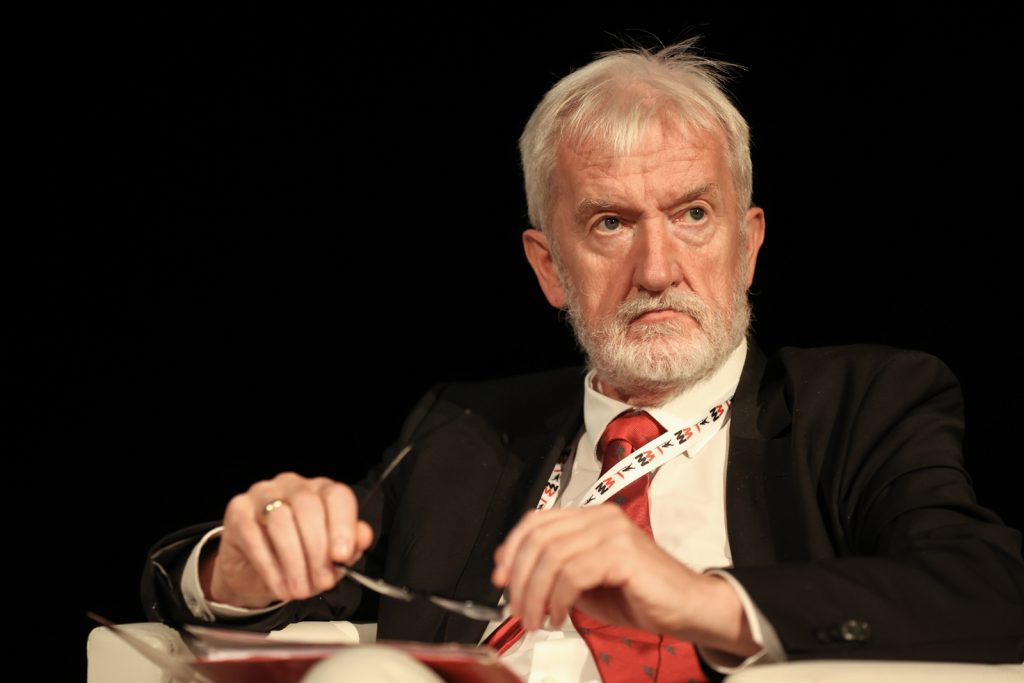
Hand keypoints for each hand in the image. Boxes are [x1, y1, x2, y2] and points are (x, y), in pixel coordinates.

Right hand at [204, 472, 373, 607]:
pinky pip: (254, 537)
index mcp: (321, 491)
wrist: (253, 573)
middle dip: (317, 550)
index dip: (342, 526)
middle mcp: (293, 486)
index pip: (337, 496)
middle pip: (309, 507)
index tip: (341, 556)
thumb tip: (363, 536)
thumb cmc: (296, 558)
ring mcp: (262, 494)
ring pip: (281, 520)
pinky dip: (271, 567)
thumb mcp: (327, 557)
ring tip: (300, 588)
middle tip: (321, 581)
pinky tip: (280, 585)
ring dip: (294, 562)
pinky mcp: (237, 511)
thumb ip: (348, 546)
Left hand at [491, 506, 756, 655]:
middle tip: (517, 609)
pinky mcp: (621, 553)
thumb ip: (556, 573)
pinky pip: (572, 573)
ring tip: (538, 619)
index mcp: (591, 518)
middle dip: (520, 578)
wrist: (688, 607)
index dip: (512, 548)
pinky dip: (558, 598)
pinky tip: (559, 616)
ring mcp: (612, 532)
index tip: (500, 577)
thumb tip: (515, 576)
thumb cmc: (641, 596)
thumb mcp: (586, 583)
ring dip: (535, 594)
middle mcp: (600, 517)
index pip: (537, 521)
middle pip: (539, 538)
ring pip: (552, 557)